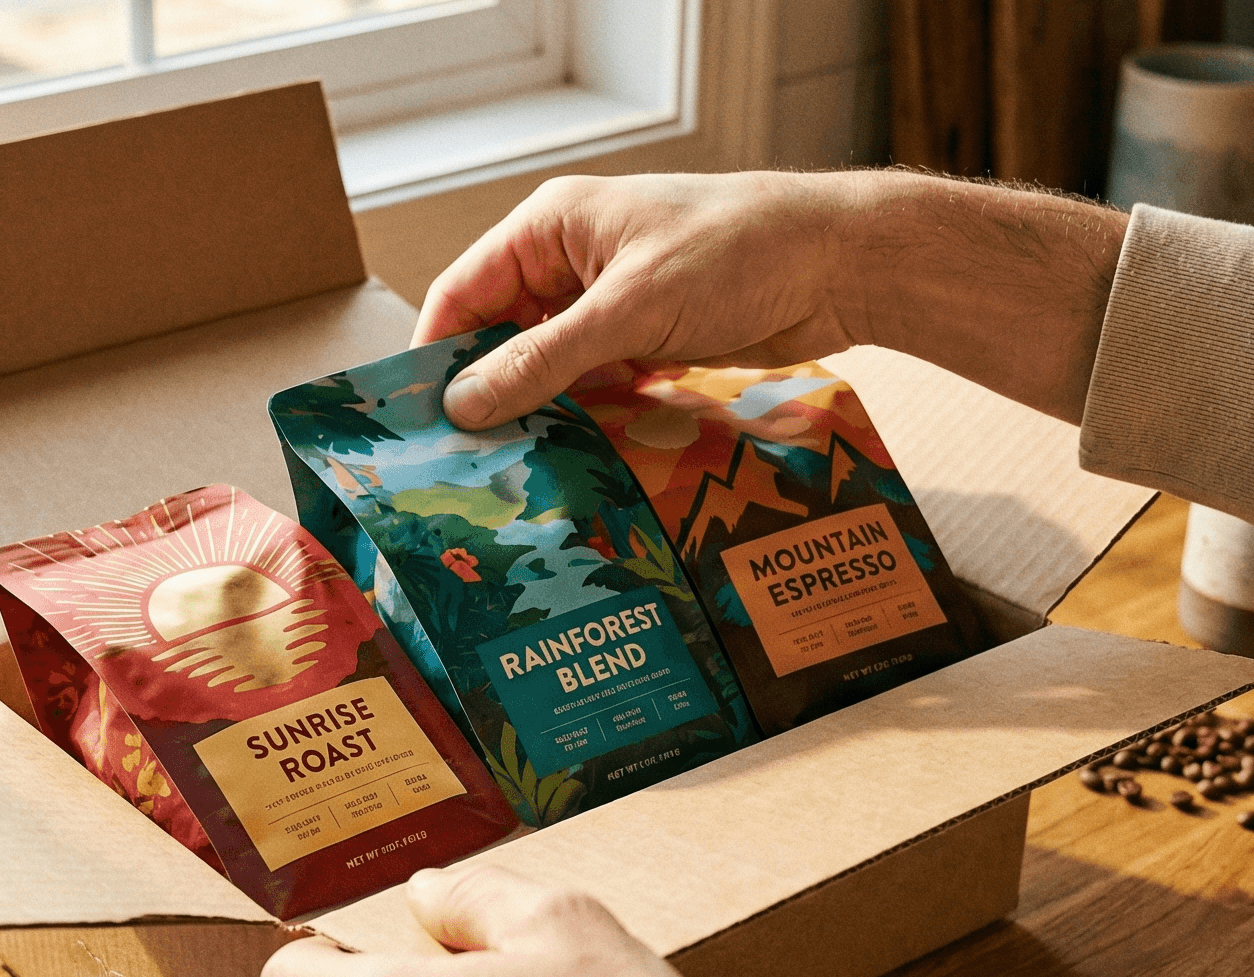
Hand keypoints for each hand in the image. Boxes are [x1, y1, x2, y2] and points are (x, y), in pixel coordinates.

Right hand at [415, 171, 859, 430]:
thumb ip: (543, 359)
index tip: (414, 421)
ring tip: (506, 472)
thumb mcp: (629, 309)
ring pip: (546, 366)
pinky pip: (590, 384)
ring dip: (533, 412)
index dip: (433, 354)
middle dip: (483, 392)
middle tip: (459, 462)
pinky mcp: (645, 339)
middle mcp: (571, 261)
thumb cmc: (736, 254)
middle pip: (499, 335)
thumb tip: (462, 403)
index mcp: (551, 226)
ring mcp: (609, 303)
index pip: (463, 291)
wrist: (840, 265)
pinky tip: (565, 460)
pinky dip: (579, 417)